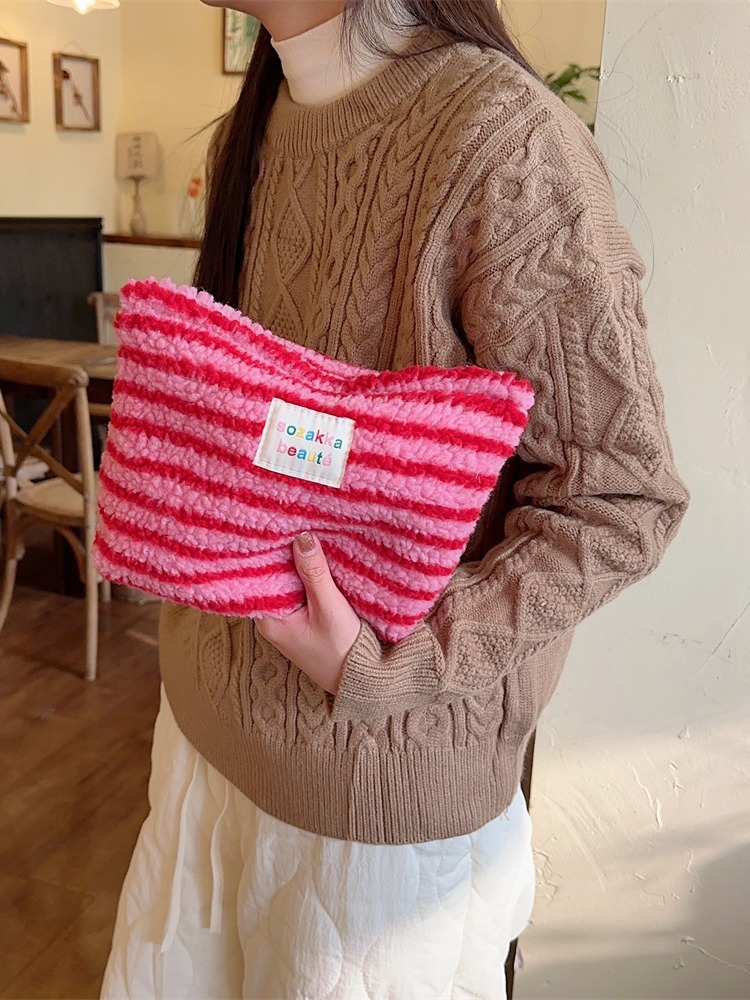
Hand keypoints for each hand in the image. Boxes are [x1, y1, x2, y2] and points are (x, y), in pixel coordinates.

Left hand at [255, 532, 360, 694]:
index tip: (274, 523)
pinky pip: (299, 590)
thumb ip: (314, 574)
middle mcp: (271, 619)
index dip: (267, 550)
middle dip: (283, 552)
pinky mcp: (302, 619)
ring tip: (302, 530)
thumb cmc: (342, 650)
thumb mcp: (330, 609)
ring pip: (287, 582)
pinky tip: (315, 556)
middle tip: (290, 519)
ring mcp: (286, 619)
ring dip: (296, 562)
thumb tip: (302, 538)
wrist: (361, 681)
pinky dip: (306, 574)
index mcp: (268, 619)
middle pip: (272, 576)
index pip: (259, 576)